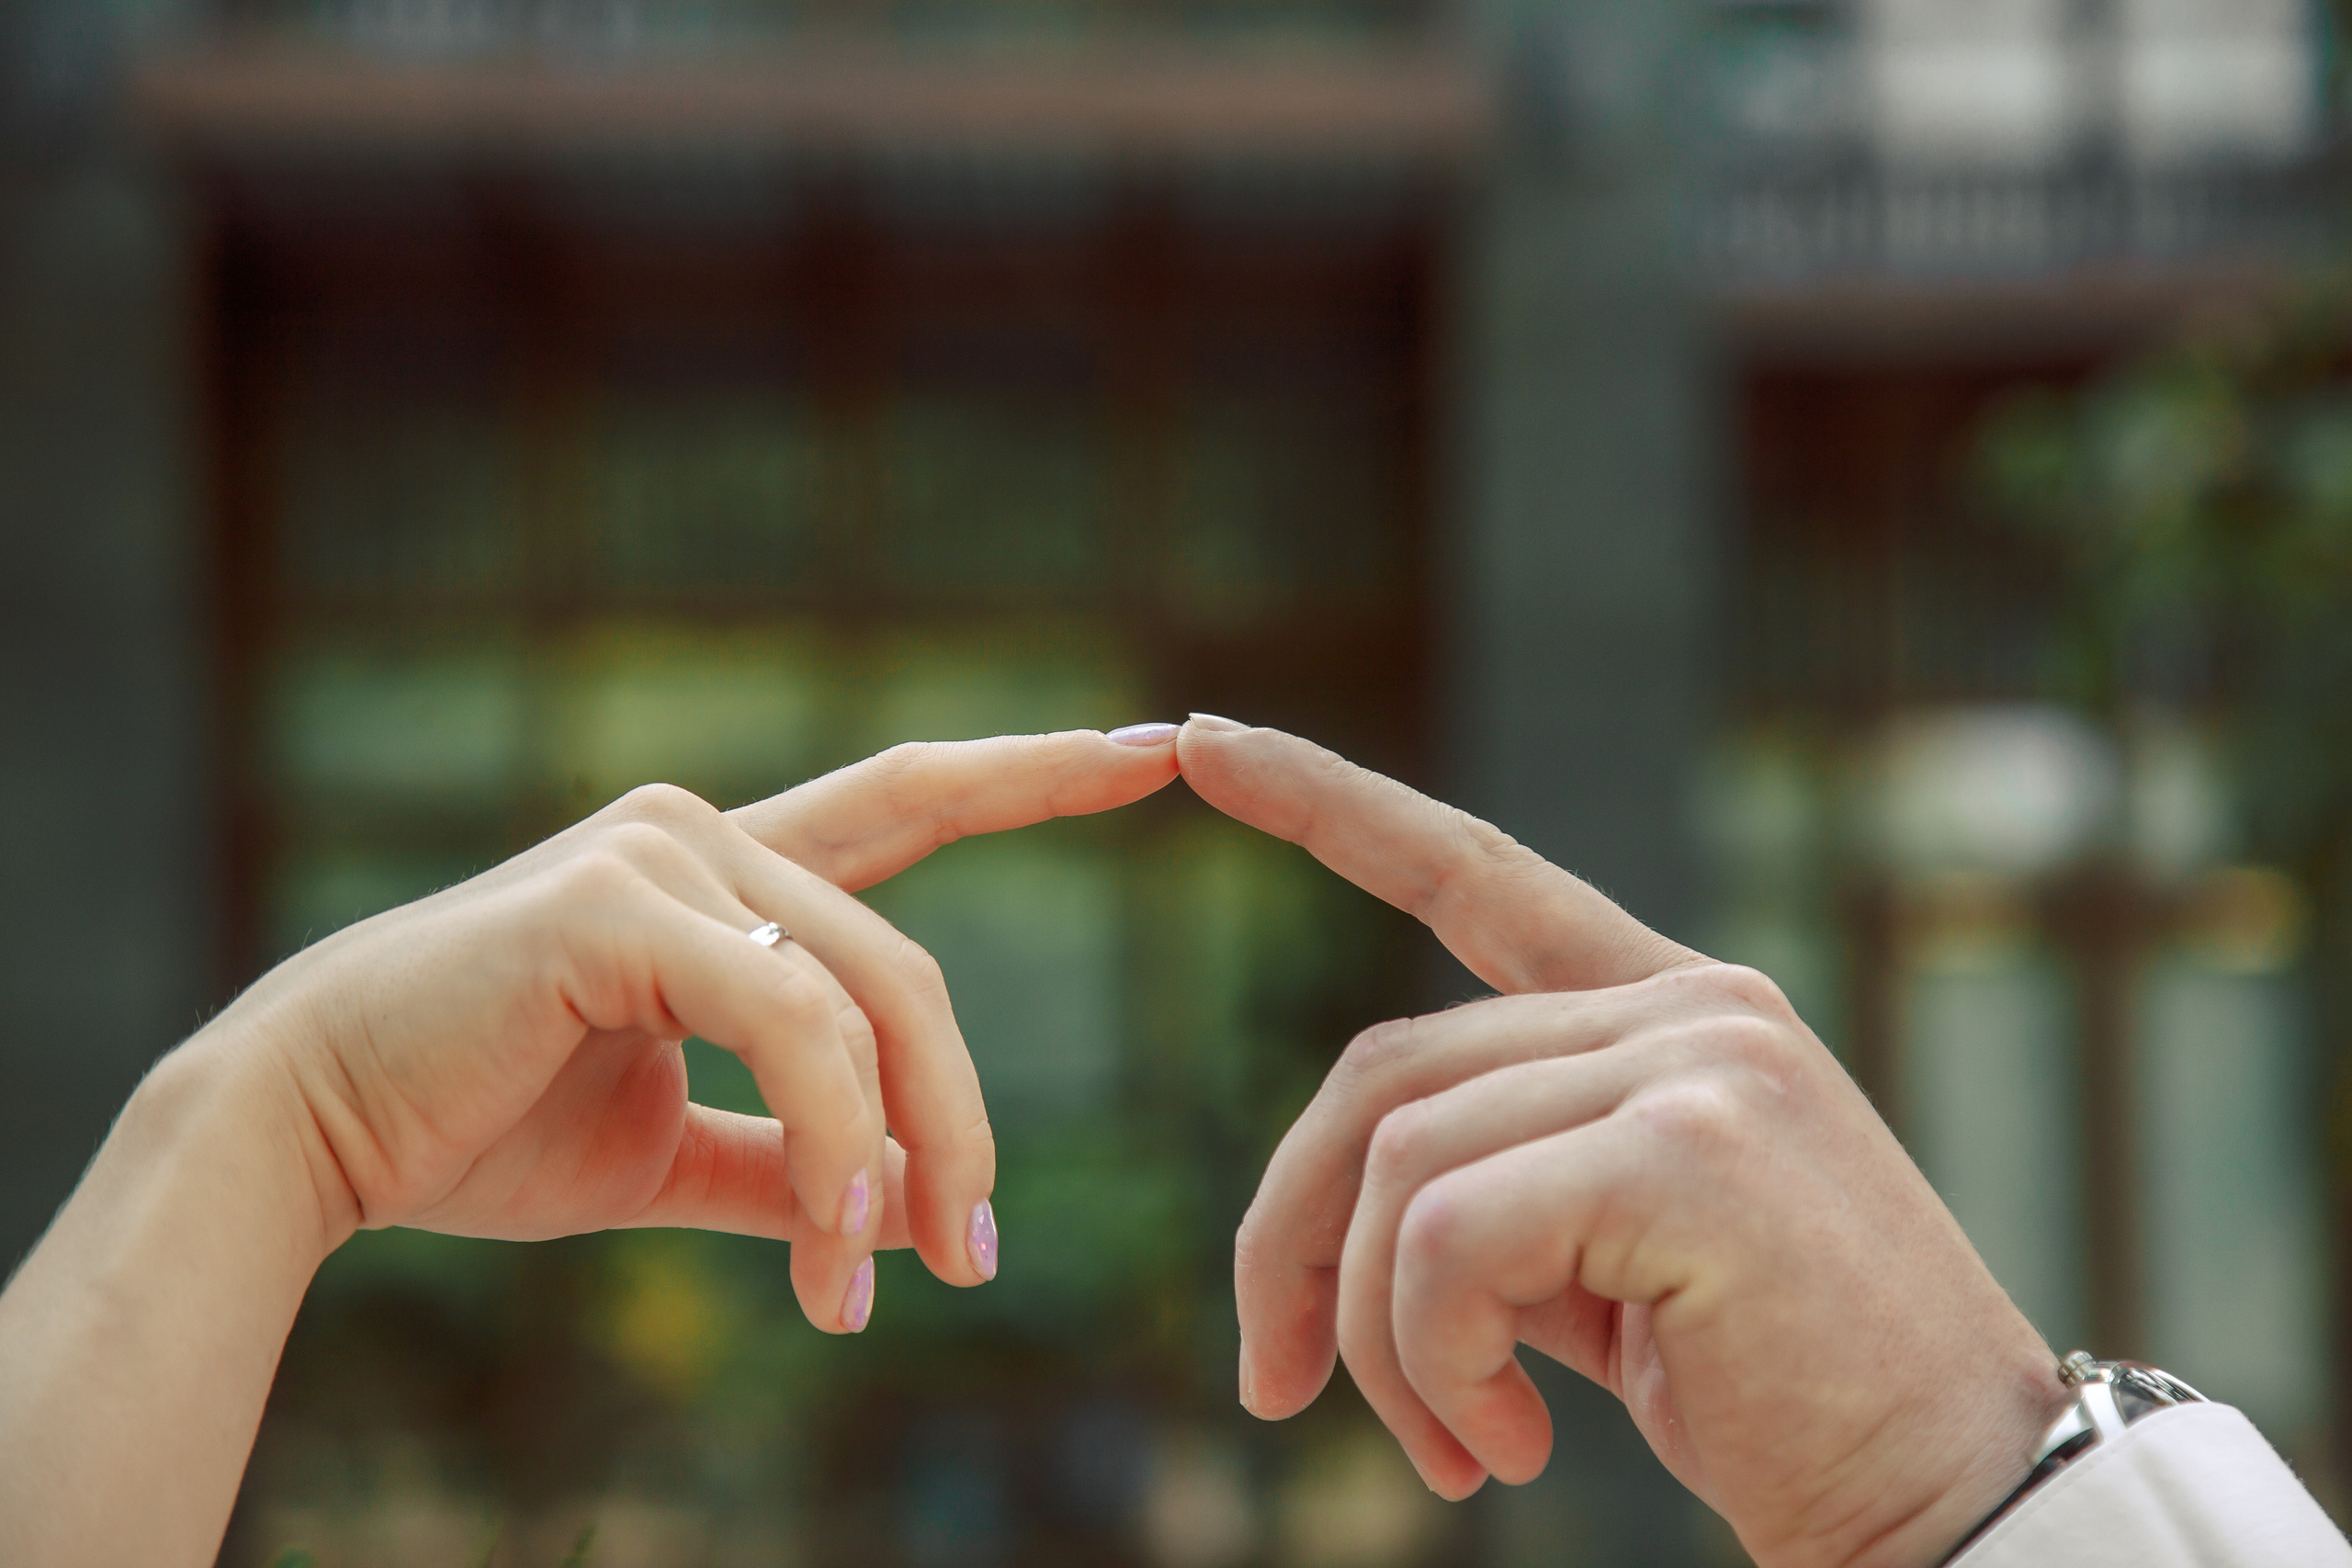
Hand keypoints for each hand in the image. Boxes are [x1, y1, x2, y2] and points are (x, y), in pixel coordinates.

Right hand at [205, 727, 1180, 1329]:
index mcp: (727, 876)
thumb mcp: (668, 1147)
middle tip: (975, 1261)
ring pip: (865, 1003)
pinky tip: (831, 1248)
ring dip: (899, 1157)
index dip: (1033, 770)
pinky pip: (791, 1022)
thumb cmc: (480, 1128)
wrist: (310, 1135)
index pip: (911, 800)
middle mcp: (706, 837)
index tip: (1155, 747)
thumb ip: (785, 1154)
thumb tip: (893, 1205)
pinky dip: (837, 1139)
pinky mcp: (617, 900)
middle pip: (909, 973)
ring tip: (881, 1290)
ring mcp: (664, 853)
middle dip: (965, 1122)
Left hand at [1177, 718, 2066, 1567]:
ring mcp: (1699, 1061)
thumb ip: (1496, 1195)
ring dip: (1382, 1341)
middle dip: (1292, 1238)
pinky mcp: (1690, 1151)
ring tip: (1454, 1452)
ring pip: (1403, 1164)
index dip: (1326, 805)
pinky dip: (1431, 1357)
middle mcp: (1691, 1005)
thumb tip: (1334, 1224)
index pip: (1469, 875)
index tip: (1199, 739)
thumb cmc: (1778, 1398)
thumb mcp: (1606, 1270)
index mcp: (1673, 1011)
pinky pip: (1451, 1238)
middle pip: (1382, 1074)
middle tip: (1273, 1382)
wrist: (1953, 1501)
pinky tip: (1504, 1447)